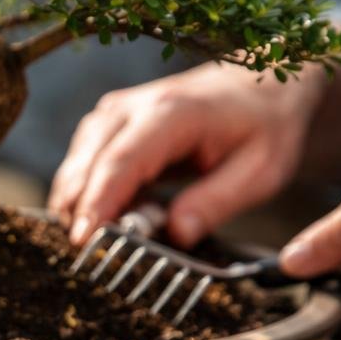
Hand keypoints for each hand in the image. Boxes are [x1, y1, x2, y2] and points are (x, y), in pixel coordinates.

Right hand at [49, 61, 323, 245]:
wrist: (262, 83)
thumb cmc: (264, 125)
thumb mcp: (260, 170)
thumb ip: (216, 202)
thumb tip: (175, 236)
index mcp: (171, 113)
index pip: (119, 162)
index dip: (97, 204)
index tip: (83, 241)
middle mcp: (132, 107)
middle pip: (85, 165)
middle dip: (79, 212)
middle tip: (92, 256)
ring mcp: (114, 113)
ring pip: (76, 166)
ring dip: (81, 206)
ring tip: (107, 239)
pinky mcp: (107, 124)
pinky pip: (81, 165)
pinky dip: (87, 195)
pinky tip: (110, 216)